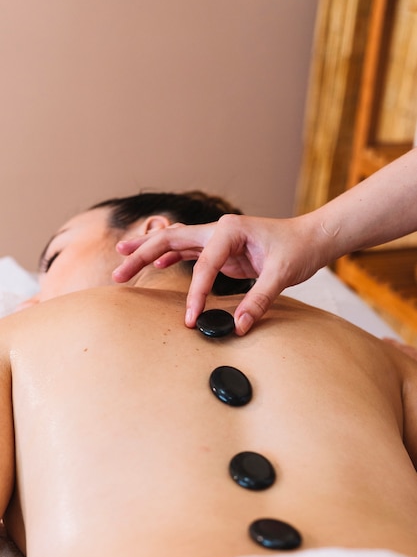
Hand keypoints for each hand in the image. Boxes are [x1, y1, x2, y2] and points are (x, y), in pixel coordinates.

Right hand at [113, 213, 325, 334]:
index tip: (190, 318)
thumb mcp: (281, 275)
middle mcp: (218, 229)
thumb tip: (238, 328)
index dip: (195, 294)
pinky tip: (157, 265)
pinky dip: (169, 256)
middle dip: (142, 255)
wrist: (311, 237)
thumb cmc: (298, 249)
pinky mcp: (221, 248)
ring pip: (174, 242)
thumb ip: (258, 301)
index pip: (203, 265)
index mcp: (229, 230)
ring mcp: (217, 237)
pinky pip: (188, 251)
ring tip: (122, 261)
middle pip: (170, 239)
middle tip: (118, 272)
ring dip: (148, 252)